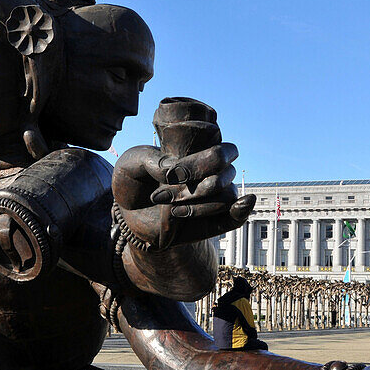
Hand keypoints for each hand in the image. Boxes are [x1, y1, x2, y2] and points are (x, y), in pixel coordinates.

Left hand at [112, 98, 253, 250]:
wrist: (127, 216)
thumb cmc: (132, 182)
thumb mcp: (131, 164)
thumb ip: (150, 159)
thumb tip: (174, 168)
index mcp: (195, 152)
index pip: (218, 146)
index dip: (199, 160)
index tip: (170, 175)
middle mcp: (209, 172)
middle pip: (225, 166)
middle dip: (198, 179)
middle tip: (165, 192)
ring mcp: (212, 197)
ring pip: (225, 194)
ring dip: (199, 203)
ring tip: (173, 210)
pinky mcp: (211, 223)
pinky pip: (235, 218)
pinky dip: (241, 211)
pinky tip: (242, 204)